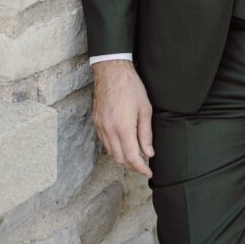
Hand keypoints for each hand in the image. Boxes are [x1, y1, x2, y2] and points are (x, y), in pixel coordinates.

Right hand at [91, 60, 153, 177]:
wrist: (111, 71)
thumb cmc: (131, 87)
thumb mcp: (145, 109)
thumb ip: (146, 133)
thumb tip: (148, 153)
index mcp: (123, 128)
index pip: (131, 157)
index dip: (140, 168)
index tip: (148, 172)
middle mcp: (109, 130)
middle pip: (119, 159)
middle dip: (131, 166)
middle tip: (143, 166)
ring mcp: (100, 126)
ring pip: (110, 152)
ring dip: (122, 158)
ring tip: (134, 157)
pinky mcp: (96, 122)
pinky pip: (104, 142)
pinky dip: (114, 148)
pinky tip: (122, 144)